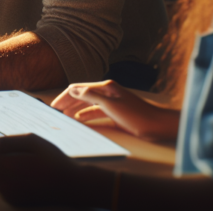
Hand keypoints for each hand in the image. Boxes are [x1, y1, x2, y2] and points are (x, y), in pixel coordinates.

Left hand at [0, 133, 81, 206]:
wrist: (73, 187)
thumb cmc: (53, 160)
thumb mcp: (31, 140)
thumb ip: (6, 142)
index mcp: (6, 167)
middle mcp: (3, 184)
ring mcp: (9, 196)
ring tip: (8, 154)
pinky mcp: (14, 202)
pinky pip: (1, 185)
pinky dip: (3, 175)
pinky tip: (16, 167)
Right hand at [52, 79, 178, 141]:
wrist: (158, 125)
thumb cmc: (137, 115)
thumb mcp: (111, 105)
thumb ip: (90, 96)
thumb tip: (72, 90)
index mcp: (105, 87)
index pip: (78, 88)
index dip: (65, 96)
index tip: (55, 106)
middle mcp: (106, 91)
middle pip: (82, 95)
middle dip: (68, 102)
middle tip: (56, 112)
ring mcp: (111, 101)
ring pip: (88, 104)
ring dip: (76, 109)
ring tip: (65, 117)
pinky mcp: (115, 112)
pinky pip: (96, 112)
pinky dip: (86, 115)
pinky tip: (81, 121)